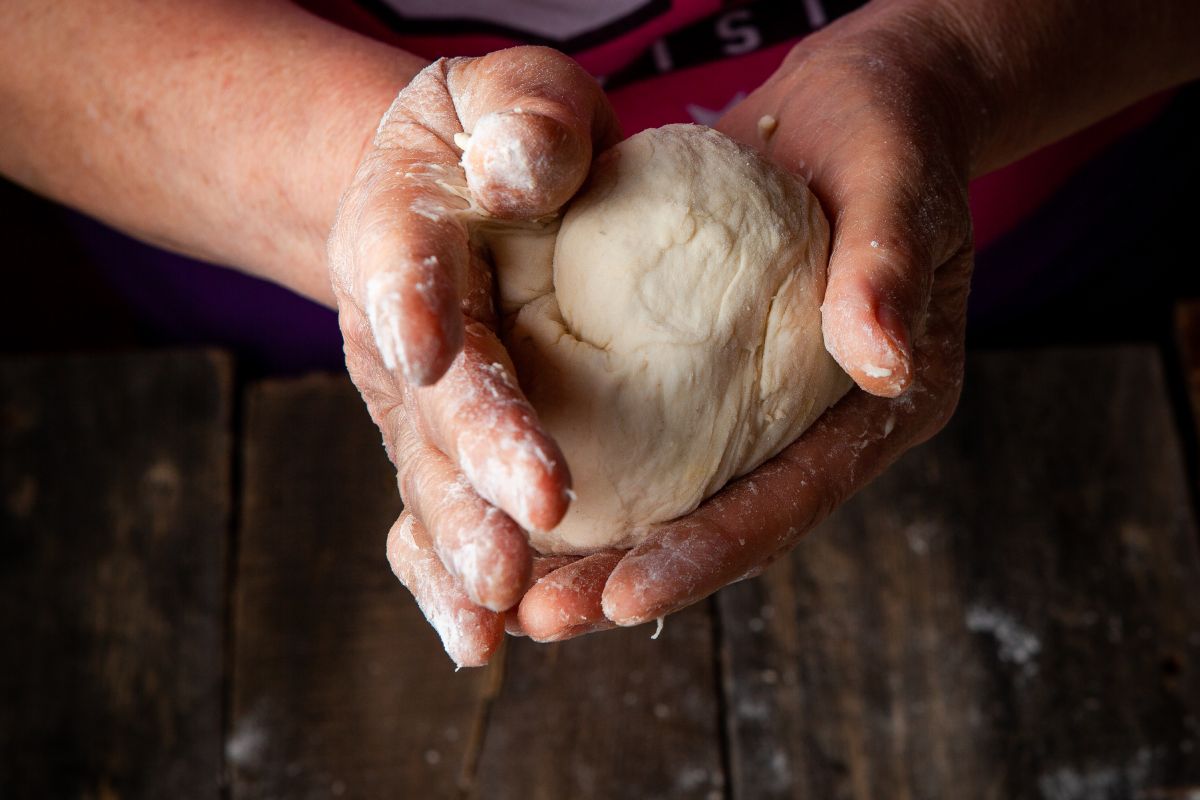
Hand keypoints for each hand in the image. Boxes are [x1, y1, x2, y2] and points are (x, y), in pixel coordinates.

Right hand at [327, 47, 619, 664]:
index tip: (426, 348)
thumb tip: (524, 168)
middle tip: (528, 527)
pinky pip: (436, 519)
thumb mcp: (514, 93)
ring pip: (430, 480)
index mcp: (405, 221)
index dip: (409, 300)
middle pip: (430, 400)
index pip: (400, 257)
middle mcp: (398, 328)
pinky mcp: (438, 452)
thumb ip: (522, 114)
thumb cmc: (503, 138)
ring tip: (501, 608)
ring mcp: (413, 403)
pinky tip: (478, 639)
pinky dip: (448, 582)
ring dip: (463, 547)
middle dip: (476, 463)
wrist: (453, 201)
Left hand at [510, 9, 978, 640]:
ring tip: (518, 593)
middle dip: (634, 579)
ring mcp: (766, 406)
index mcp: (884, 408)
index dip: (711, 553)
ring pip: (680, 498)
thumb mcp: (896, 179)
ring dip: (601, 549)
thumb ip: (890, 267)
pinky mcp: (716, 375)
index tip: (626, 595)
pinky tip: (521, 501)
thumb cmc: (890, 133)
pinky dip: (593, 474)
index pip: (795, 498)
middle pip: (727, 525)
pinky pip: (652, 438)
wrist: (857, 104)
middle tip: (543, 618)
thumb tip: (883, 363)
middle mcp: (822, 425)